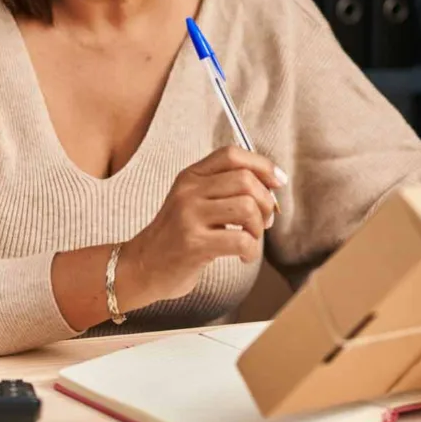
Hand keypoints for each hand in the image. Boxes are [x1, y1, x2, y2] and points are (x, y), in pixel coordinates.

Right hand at [123, 146, 285, 304]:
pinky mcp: (194, 244)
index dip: (262, 165)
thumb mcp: (193, 202)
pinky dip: (251, 250)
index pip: (231, 155)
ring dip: (259, 227)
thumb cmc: (176, 237)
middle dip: (266, 201)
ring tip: (251, 239)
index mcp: (190, 177)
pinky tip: (244, 257)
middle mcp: (188, 191)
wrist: (142, 266)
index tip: (278, 182)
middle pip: (245, 180)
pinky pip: (241, 240)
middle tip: (265, 221)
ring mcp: (189, 216)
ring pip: (246, 207)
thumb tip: (271, 186)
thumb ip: (224, 189)